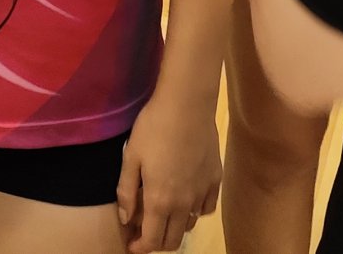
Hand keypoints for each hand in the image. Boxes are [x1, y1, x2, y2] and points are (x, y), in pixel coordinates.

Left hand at [115, 86, 220, 253]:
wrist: (187, 104)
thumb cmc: (153, 127)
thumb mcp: (131, 157)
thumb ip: (126, 191)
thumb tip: (126, 219)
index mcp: (160, 200)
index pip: (152, 241)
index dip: (140, 247)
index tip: (131, 244)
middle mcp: (184, 204)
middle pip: (173, 240)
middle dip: (157, 242)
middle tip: (145, 231)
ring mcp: (203, 192)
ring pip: (190, 224)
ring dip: (175, 226)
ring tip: (164, 212)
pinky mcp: (216, 179)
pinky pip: (207, 208)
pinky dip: (195, 211)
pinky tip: (187, 198)